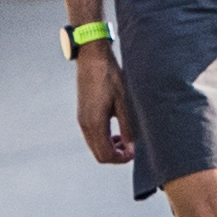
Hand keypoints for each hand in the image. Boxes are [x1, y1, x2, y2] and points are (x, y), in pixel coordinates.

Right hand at [72, 44, 132, 165]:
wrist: (93, 58)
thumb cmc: (110, 76)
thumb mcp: (124, 102)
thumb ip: (128, 127)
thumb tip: (132, 147)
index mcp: (95, 123)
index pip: (105, 155)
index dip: (122, 159)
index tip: (135, 152)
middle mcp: (85, 125)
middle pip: (99, 154)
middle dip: (116, 156)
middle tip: (132, 147)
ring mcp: (82, 119)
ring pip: (95, 146)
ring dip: (110, 147)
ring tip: (125, 139)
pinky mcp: (83, 114)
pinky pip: (92, 136)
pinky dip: (104, 139)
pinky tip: (116, 130)